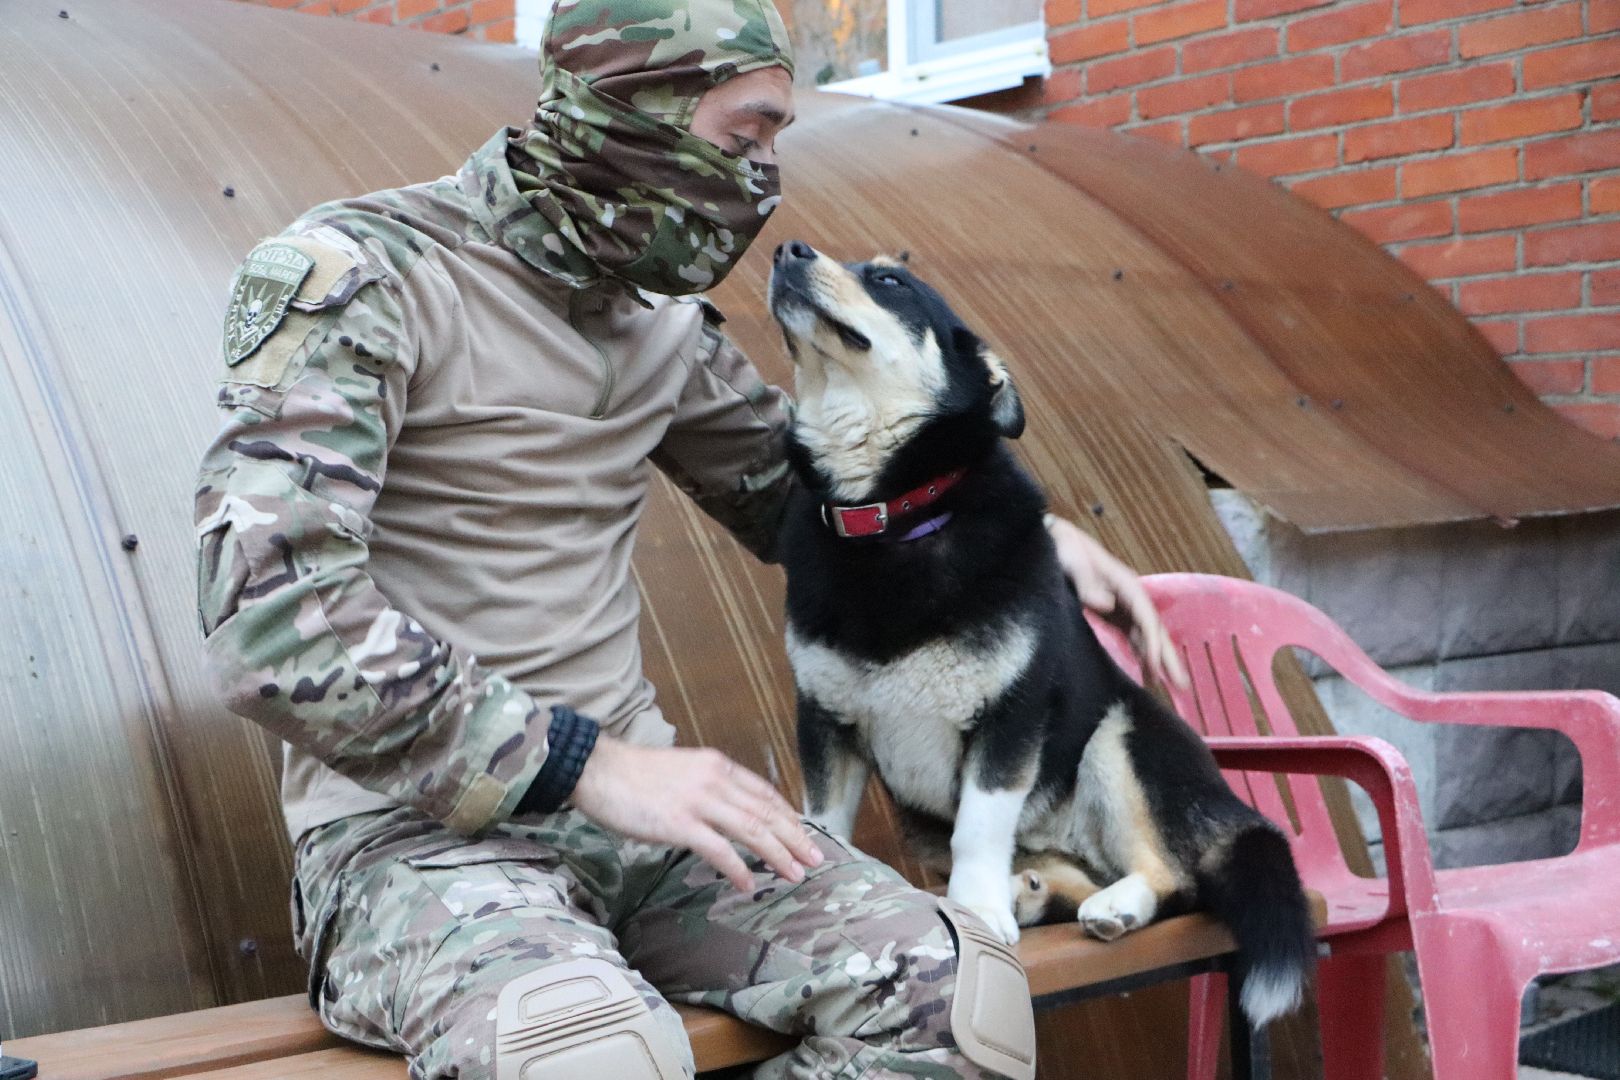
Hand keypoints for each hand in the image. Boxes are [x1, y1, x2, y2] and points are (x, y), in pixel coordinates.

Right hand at [571, 737, 824, 890]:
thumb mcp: (683, 770)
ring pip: (751, 830)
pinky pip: (719, 850)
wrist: (599, 769)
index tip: (804, 835)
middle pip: (766, 812)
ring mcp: (697, 801)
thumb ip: (709, 786)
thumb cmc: (636, 775)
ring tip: (793, 874)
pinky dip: (738, 868)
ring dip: (777, 855)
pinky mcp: (679, 823)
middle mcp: (714, 780)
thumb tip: (730, 810)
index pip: (764, 793)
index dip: (789, 816)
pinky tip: (748, 884)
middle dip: (795, 838)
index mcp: (717, 766)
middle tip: (815, 859)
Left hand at [1045, 515, 1189, 689]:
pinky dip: (1142, 656)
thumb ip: (1086, 580)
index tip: (1156, 663)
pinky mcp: (1112, 614)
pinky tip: (1148, 675)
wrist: (1053, 541)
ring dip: (1159, 661)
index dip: (1152, 639)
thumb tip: (1108, 604)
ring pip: (1147, 636)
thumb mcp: (1070, 559)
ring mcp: (1122, 605)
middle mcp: (1128, 595)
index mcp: (1123, 582)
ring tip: (1172, 688)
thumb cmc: (1062, 548)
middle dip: (1168, 656)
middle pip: (1154, 627)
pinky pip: (1133, 637)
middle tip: (1183, 685)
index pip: (1145, 614)